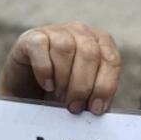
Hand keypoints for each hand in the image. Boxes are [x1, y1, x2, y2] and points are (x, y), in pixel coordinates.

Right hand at [0, 22, 122, 114]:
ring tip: (60, 95)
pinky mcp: (32, 37)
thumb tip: (100, 108)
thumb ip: (96, 96)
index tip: (96, 109)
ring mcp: (56, 31)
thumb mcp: (85, 94)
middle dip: (83, 85)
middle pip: (89, 53)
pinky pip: (40, 48)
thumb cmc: (64, 90)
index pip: (112, 59)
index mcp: (101, 43)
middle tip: (74, 107)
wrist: (28, 88)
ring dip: (64, 78)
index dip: (105, 86)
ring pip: (65, 48)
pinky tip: (47, 85)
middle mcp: (81, 32)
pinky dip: (44, 70)